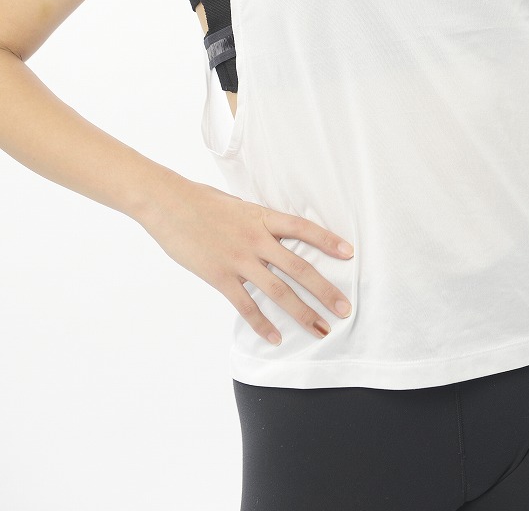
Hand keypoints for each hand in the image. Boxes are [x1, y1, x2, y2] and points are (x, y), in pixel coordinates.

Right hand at [138, 176, 353, 343]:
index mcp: (262, 217)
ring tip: (320, 330)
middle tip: (345, 309)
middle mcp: (256, 239)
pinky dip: (261, 324)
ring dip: (302, 313)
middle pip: (299, 268)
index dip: (328, 241)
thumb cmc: (201, 201)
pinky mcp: (220, 276)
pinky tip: (274, 338)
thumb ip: (258, 221)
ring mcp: (239, 260)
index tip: (350, 255)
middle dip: (325, 291)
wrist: (167, 203)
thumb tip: (273, 232)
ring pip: (278, 291)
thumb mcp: (238, 205)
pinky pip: (246, 306)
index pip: (304, 229)